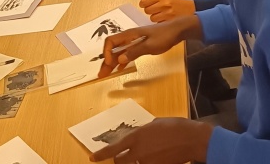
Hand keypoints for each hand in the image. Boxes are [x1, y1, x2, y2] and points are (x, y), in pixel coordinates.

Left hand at [89, 117, 212, 163]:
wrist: (192, 139)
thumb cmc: (174, 127)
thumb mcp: (154, 125)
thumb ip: (142, 133)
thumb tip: (139, 138)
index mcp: (136, 137)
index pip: (113, 149)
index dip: (101, 154)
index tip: (92, 158)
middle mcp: (139, 151)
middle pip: (120, 162)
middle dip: (120, 161)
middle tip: (123, 158)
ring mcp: (148, 162)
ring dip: (137, 162)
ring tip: (149, 153)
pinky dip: (150, 162)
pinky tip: (158, 156)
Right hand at [98, 15, 201, 77]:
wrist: (176, 31)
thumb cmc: (163, 36)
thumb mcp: (149, 45)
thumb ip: (134, 52)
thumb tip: (119, 60)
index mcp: (128, 35)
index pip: (110, 42)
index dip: (107, 53)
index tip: (109, 63)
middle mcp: (128, 38)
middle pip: (112, 49)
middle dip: (106, 61)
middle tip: (101, 74)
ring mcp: (133, 42)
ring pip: (118, 53)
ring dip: (112, 63)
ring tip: (106, 73)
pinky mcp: (138, 46)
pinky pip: (126, 54)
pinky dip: (121, 62)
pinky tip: (119, 69)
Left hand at [138, 0, 195, 22]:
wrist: (194, 6)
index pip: (143, 1)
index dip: (143, 3)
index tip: (146, 4)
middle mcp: (164, 4)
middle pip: (147, 10)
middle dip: (149, 10)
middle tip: (155, 9)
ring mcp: (168, 14)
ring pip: (152, 18)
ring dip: (155, 16)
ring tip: (161, 13)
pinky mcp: (171, 21)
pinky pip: (159, 23)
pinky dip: (160, 22)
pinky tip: (165, 18)